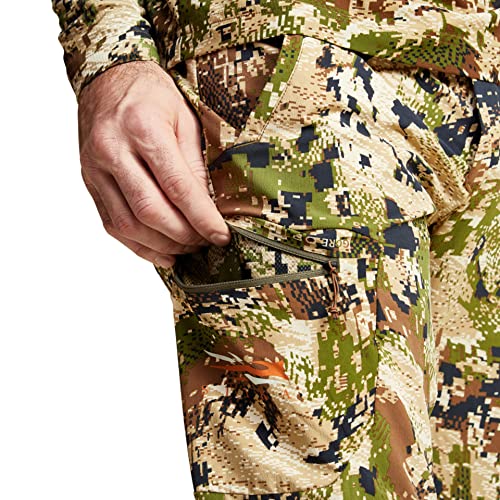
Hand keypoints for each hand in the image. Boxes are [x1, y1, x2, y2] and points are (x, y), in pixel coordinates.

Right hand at [77, 61, 230, 268]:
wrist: (108, 80)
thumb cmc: (152, 95)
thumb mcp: (186, 119)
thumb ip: (196, 164)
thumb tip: (210, 208)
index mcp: (143, 127)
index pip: (178, 186)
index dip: (202, 218)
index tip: (221, 236)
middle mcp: (112, 149)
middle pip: (150, 210)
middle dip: (183, 235)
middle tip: (206, 242)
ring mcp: (95, 168)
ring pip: (128, 224)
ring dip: (162, 245)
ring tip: (188, 248)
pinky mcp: (89, 182)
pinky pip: (112, 224)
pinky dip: (139, 246)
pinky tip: (163, 253)